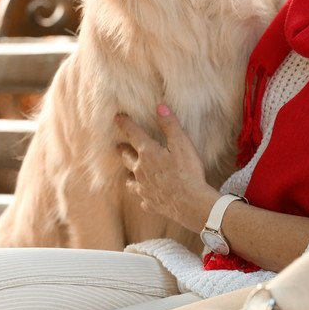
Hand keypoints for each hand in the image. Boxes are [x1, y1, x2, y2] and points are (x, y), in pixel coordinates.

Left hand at [115, 106, 217, 232]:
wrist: (190, 203)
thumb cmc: (187, 171)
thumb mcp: (182, 143)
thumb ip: (170, 125)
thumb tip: (160, 106)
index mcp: (148, 153)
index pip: (133, 134)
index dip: (125, 124)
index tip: (117, 118)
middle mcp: (140, 170)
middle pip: (126, 157)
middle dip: (122, 150)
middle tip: (119, 146)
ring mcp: (143, 188)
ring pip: (130, 180)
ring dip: (129, 173)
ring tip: (129, 172)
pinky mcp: (149, 203)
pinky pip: (142, 198)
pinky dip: (143, 195)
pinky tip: (147, 195)